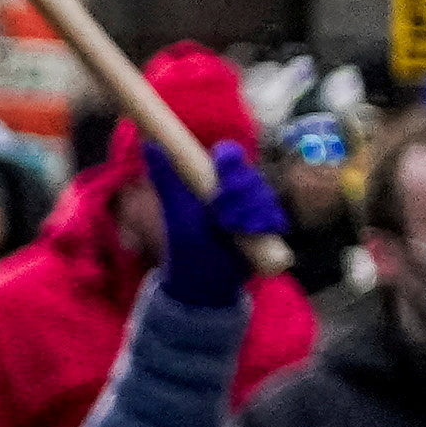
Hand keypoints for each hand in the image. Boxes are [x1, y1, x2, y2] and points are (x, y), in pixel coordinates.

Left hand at [151, 139, 293, 299]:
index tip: (223, 164)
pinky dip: (267, 224)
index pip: (229, 156)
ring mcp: (256, 207)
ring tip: (234, 227)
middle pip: (250, 177)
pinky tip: (256, 232)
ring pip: (264, 197)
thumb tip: (149, 145)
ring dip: (251, 211)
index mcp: (214, 179)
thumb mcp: (176, 213)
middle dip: (240, 192)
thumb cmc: (185, 243)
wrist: (202, 282)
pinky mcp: (270, 227)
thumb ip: (167, 182)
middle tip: (224, 213)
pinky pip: (276, 218)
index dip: (230, 161)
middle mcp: (238, 189)